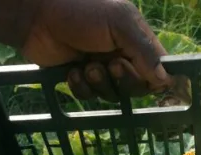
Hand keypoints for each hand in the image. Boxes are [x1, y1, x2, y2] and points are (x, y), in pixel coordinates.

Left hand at [23, 0, 173, 100]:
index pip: (158, 70)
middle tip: (109, 65)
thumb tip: (165, 79)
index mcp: (136, 40)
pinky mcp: (81, 79)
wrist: (35, 15)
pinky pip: (90, 97)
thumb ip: (144, 49)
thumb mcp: (119, 22)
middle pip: (136, 88)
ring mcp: (102, 68)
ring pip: (113, 95)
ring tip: (85, 66)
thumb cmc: (80, 11)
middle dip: (123, 81)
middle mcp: (122, 55)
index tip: (146, 81)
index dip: (154, 80)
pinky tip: (71, 71)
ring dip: (99, 84)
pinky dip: (81, 87)